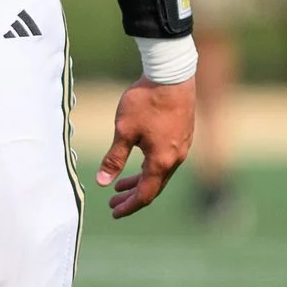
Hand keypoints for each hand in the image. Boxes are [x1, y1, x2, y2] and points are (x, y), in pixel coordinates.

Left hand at [97, 76, 193, 217]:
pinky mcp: (183, 134)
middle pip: (154, 186)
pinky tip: (139, 159)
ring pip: (160, 173)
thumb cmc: (146, 101)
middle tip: (113, 202)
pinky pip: (166, 160)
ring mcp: (182, 146)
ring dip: (141, 180)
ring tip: (120, 184)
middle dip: (132, 196)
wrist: (172, 75)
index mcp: (162, 161)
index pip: (145, 194)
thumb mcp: (124, 130)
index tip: (114, 212)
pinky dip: (150, 167)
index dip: (129, 206)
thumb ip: (114, 158)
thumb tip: (102, 183)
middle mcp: (176, 158)